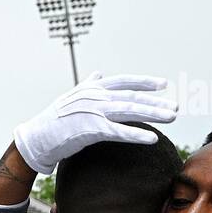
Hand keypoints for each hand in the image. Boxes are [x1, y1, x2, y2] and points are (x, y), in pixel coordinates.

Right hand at [12, 73, 177, 174]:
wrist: (36, 137)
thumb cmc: (53, 119)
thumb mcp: (71, 96)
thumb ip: (88, 84)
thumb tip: (97, 73)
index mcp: (92, 88)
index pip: (123, 81)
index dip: (144, 82)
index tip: (162, 85)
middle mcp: (95, 96)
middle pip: (132, 97)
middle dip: (155, 102)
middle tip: (175, 107)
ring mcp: (94, 111)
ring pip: (130, 110)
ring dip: (153, 114)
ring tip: (171, 117)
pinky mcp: (91, 129)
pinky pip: (119, 132)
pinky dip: (136, 134)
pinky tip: (151, 139)